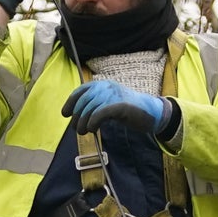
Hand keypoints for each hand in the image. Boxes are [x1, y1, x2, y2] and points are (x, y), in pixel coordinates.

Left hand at [63, 79, 182, 146]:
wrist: (152, 113)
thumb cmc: (129, 111)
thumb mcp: (109, 105)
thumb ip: (95, 106)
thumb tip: (76, 116)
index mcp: (103, 85)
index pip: (81, 90)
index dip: (70, 102)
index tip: (65, 114)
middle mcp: (107, 87)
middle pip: (84, 101)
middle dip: (76, 116)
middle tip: (76, 128)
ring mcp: (114, 95)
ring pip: (90, 107)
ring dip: (83, 122)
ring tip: (83, 131)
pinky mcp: (120, 105)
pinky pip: (100, 113)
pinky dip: (93, 122)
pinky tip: (92, 129)